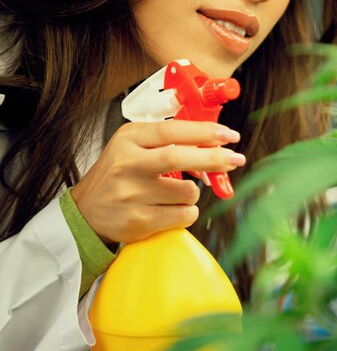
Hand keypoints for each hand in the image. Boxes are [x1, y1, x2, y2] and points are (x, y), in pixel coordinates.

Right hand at [71, 120, 244, 243]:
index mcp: (129, 140)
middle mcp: (128, 164)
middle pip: (180, 158)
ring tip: (177, 194)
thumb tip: (216, 142)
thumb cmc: (119, 175)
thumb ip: (168, 140)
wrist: (86, 213)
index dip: (205, 132)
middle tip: (237, 159)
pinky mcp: (139, 221)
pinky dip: (187, 212)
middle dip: (215, 158)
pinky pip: (184, 215)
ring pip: (188, 192)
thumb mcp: (133, 146)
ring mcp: (132, 194)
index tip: (230, 135)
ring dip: (195, 193)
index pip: (172, 130)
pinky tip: (170, 210)